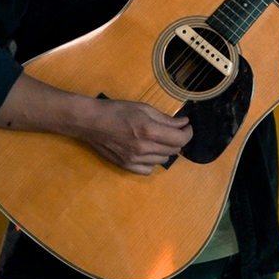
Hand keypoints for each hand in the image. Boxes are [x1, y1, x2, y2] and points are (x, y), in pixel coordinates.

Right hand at [0, 74, 190, 175]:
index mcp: (149, 131)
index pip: (180, 139)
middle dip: (177, 140)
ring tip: (157, 139)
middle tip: (174, 131)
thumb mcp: (144, 109)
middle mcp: (143, 148)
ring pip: (162, 160)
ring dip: (165, 150)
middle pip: (173, 150)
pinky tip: (147, 151)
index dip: (188, 133)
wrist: (90, 122)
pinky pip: (148, 169)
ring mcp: (134, 159)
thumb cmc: (117, 110)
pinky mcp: (125, 166)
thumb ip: (166, 119)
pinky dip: (152, 161)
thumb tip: (184, 124)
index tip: (187, 127)